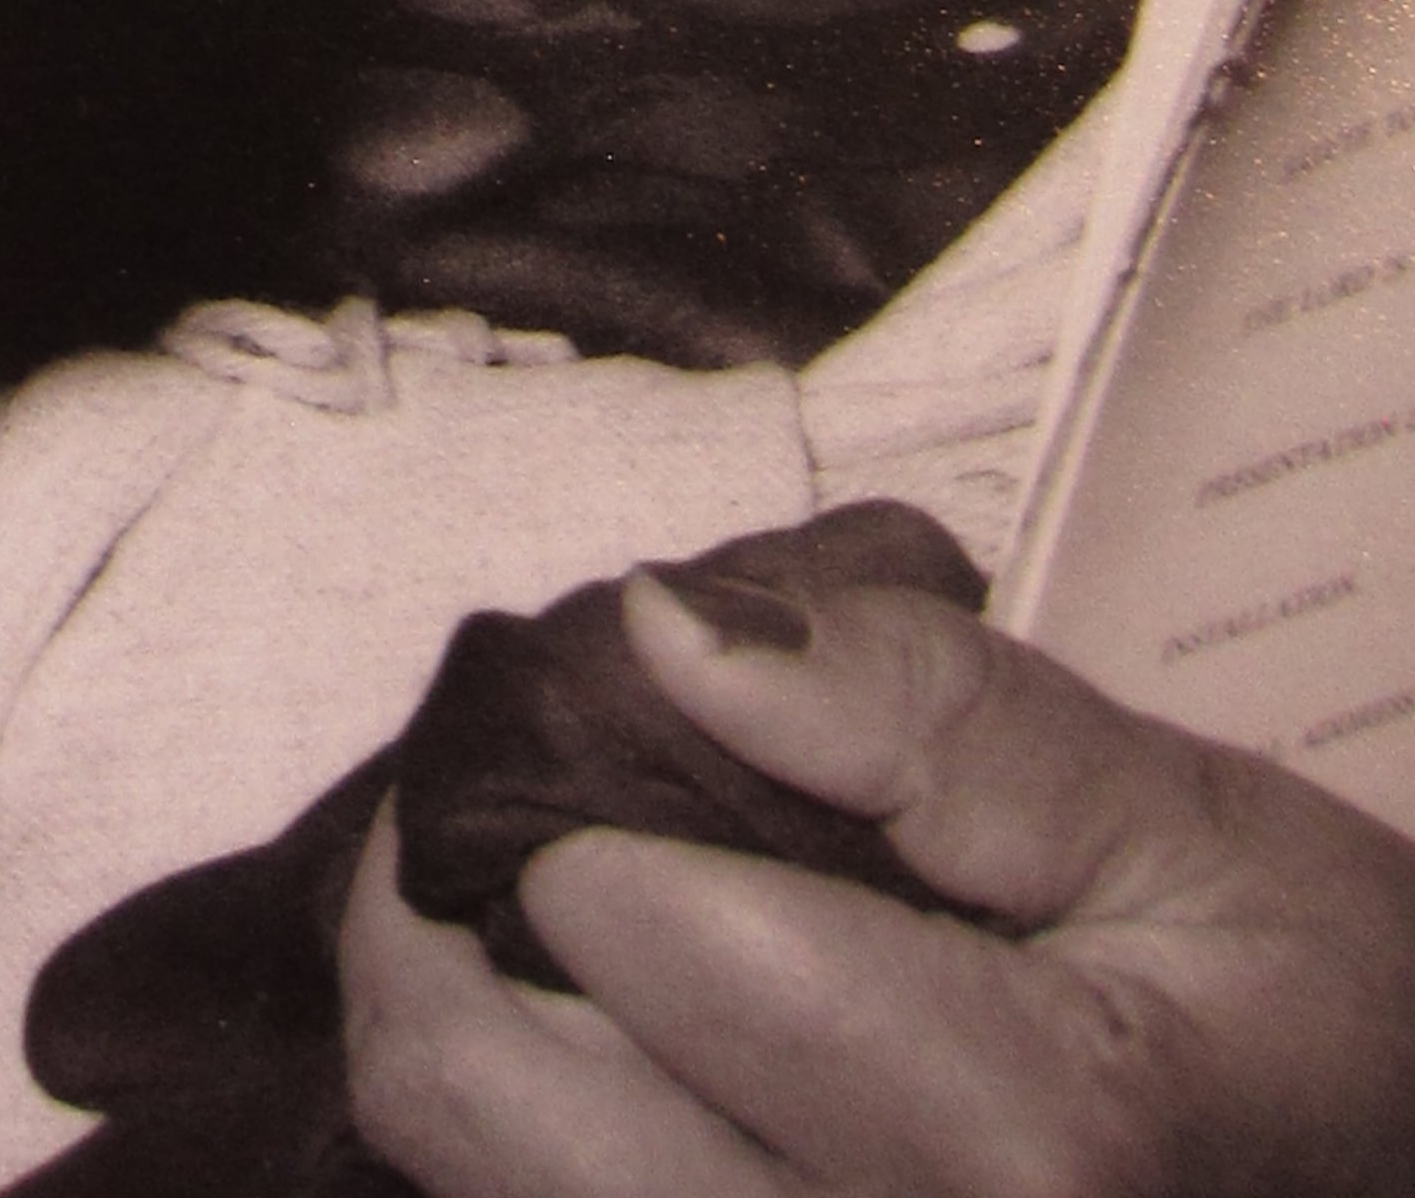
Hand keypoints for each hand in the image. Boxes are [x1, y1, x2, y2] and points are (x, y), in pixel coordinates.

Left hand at [338, 559, 1414, 1194]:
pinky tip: (628, 1032)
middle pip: (467, 1081)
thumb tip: (669, 629)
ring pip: (466, 1163)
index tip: (611, 695)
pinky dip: (534, 1105)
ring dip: (475, 1002)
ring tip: (587, 901)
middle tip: (536, 784)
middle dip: (451, 888)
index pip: (612, 919)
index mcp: (1005, 1148)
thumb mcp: (1178, 822)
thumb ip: (922, 712)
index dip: (572, 771)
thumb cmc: (1304, 1026)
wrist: (1376, 1179)